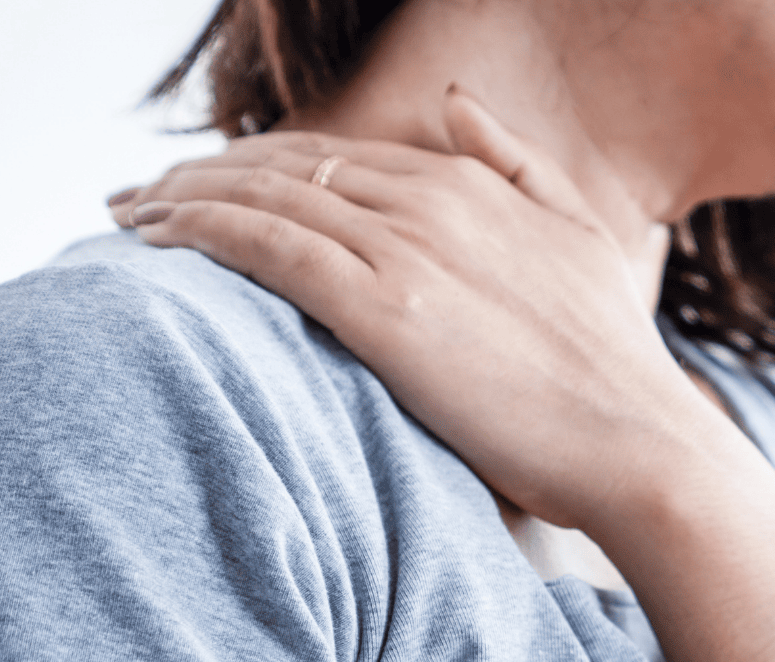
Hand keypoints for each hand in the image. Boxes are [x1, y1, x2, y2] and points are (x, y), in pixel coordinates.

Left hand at [112, 89, 687, 526]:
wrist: (640, 444)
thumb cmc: (615, 369)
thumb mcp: (581, 237)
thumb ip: (519, 165)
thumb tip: (454, 104)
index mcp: (476, 187)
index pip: (343, 157)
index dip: (272, 164)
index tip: (222, 185)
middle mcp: (434, 203)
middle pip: (290, 165)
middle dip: (210, 173)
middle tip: (150, 195)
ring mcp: (407, 252)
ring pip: (264, 196)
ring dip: (185, 197)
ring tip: (134, 215)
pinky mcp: (382, 310)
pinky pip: (265, 248)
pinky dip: (201, 232)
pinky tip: (160, 241)